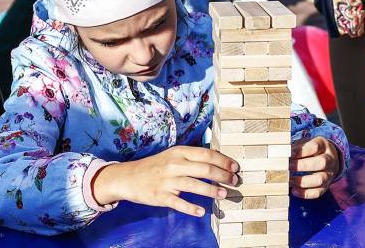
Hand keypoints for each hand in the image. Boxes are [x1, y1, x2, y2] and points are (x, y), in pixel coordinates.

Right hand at [91, 146, 238, 216]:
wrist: (129, 177)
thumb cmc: (157, 165)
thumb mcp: (174, 155)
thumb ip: (193, 157)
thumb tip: (218, 161)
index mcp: (180, 152)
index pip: (207, 154)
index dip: (224, 161)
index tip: (235, 167)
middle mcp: (175, 165)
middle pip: (205, 169)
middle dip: (223, 175)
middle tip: (235, 181)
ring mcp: (167, 181)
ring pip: (194, 185)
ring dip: (212, 191)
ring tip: (224, 194)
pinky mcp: (160, 196)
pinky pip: (178, 203)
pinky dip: (191, 208)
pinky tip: (202, 211)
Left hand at [290, 137, 340, 198]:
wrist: (328, 158)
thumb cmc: (311, 150)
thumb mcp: (306, 143)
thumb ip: (296, 147)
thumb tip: (281, 152)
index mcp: (323, 145)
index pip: (315, 147)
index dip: (301, 151)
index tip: (289, 154)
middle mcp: (330, 159)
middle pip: (321, 163)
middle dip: (303, 166)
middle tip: (288, 167)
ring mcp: (329, 174)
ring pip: (320, 179)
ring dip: (303, 181)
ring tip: (290, 180)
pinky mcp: (326, 186)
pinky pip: (318, 192)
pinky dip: (305, 193)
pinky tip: (294, 191)